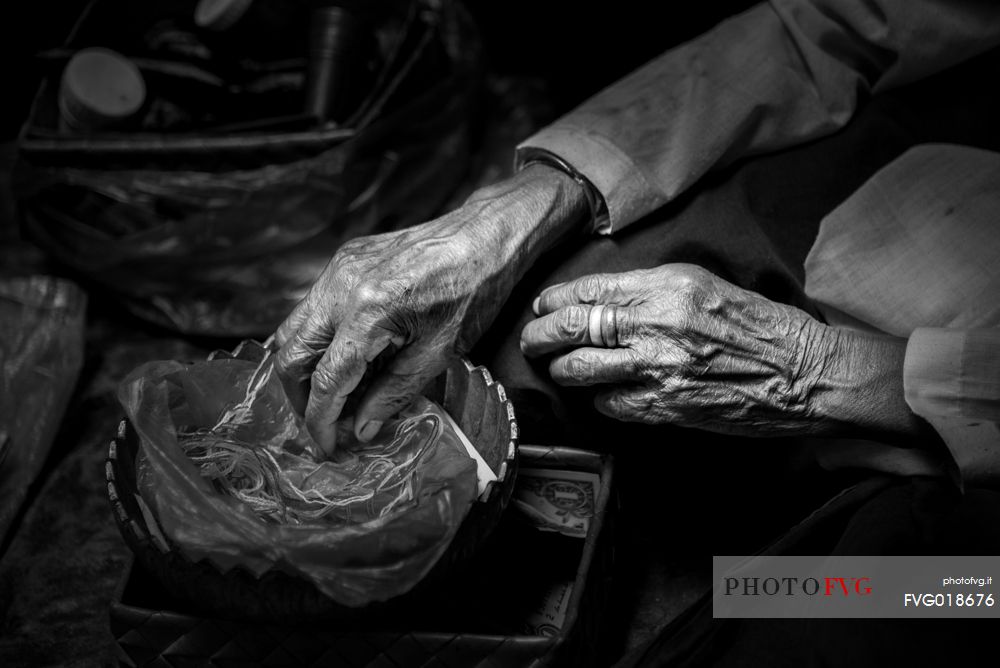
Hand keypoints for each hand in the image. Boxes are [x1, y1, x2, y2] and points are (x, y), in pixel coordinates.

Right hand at [275, 164, 588, 452]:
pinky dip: (317, 340)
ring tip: (330, 397)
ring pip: (293, 329)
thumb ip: (394, 392)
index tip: (326, 448)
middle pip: (291, 354)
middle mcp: (339, 287)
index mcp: (367, 311)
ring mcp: (336, 269)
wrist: (483, 235)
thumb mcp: (440, 352)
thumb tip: (360, 429)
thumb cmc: (473, 293)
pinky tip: (343, 359)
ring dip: (303, 369)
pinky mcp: (341, 261)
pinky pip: (311, 308)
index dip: (321, 420)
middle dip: (299, 398)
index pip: (326, 379)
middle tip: (323, 425)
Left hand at [521, 264, 924, 438]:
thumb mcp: (705, 285)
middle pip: (571, 327)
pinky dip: (600, 400)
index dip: (555, 300)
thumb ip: (653, 289)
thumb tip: (602, 299)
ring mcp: (658, 368)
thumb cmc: (760, 325)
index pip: (588, 289)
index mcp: (666, 286)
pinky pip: (611, 404)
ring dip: (561, 370)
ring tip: (558, 369)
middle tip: (531, 340)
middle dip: (540, 335)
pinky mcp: (666, 406)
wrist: (803, 372)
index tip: (543, 306)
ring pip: (580, 369)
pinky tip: (602, 395)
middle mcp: (656, 324)